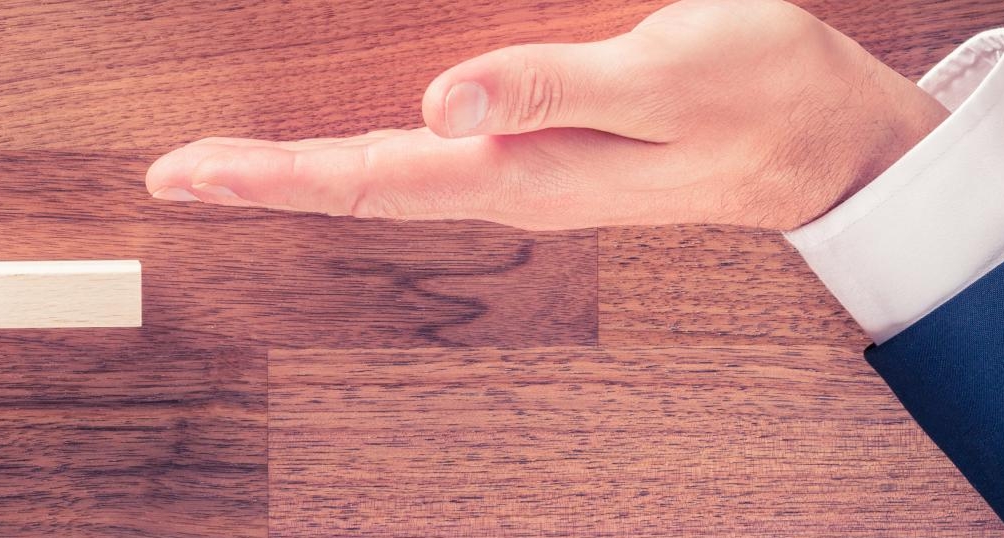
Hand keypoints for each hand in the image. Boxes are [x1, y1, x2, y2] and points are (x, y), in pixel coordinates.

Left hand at [145, 0, 948, 230]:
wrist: (828, 143)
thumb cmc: (757, 98)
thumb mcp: (662, 75)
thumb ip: (549, 86)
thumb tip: (439, 100)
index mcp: (525, 171)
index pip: (369, 176)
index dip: (272, 174)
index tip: (192, 173)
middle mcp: (508, 183)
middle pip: (356, 186)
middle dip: (260, 179)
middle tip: (176, 174)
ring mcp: (522, 174)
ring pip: (384, 178)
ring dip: (301, 171)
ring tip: (231, 167)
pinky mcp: (539, 153)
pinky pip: (425, 162)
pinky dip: (362, 154)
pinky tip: (342, 148)